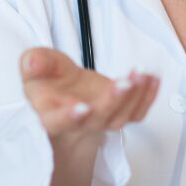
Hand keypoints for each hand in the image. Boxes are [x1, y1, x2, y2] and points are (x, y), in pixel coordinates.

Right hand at [20, 47, 158, 138]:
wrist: (65, 91)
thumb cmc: (48, 80)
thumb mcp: (35, 66)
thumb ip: (34, 63)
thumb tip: (32, 62)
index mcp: (51, 114)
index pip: (58, 122)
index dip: (69, 117)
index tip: (82, 107)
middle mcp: (80, 123)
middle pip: (98, 119)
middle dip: (112, 102)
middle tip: (123, 83)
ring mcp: (103, 121)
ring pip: (121, 116)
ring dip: (134, 95)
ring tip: (140, 72)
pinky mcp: (120, 114)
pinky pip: (137, 113)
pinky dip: (148, 97)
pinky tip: (153, 78)